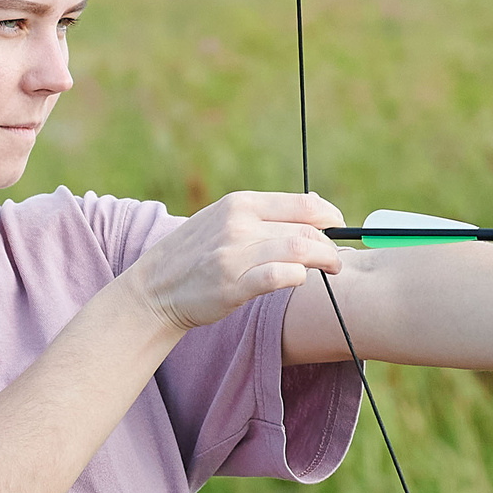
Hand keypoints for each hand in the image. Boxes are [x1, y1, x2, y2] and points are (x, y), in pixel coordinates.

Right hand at [128, 193, 345, 331]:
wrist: (155, 289)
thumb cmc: (197, 255)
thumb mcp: (223, 219)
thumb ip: (264, 214)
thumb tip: (314, 206)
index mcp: (240, 203)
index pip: (304, 204)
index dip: (331, 217)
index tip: (338, 229)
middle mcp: (238, 223)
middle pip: (307, 230)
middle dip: (331, 245)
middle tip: (335, 259)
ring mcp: (234, 253)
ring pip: (300, 250)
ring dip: (324, 261)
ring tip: (331, 269)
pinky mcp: (232, 284)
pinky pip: (280, 276)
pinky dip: (298, 277)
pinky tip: (299, 279)